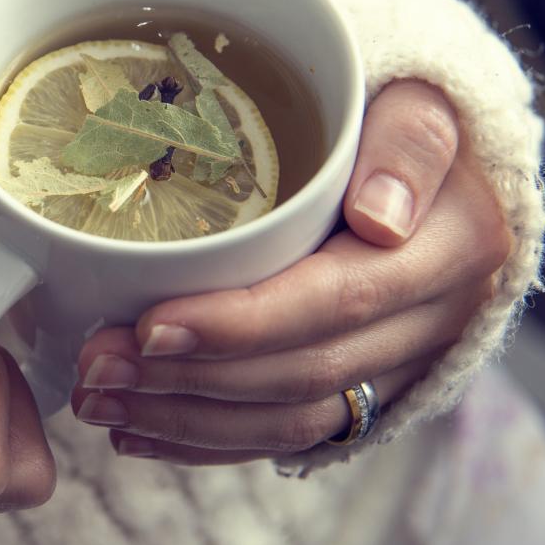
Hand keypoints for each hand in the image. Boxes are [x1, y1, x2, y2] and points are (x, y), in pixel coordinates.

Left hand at [71, 80, 510, 462]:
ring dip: (184, 418)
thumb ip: (409, 142)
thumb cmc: (397, 122)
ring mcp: (398, 365)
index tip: (150, 326)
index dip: (241, 325)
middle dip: (188, 380)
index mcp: (448, 248)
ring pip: (289, 420)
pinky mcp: (365, 390)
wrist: (437, 174)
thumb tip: (381, 217)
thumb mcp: (419, 103)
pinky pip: (287, 436)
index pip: (335, 301)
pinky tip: (139, 431)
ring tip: (98, 401)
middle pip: (300, 373)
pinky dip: (207, 441)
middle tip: (95, 366)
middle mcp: (431, 322)